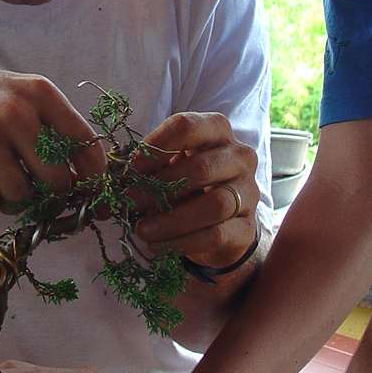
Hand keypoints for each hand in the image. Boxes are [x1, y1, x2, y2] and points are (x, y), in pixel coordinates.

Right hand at [0, 63, 107, 217]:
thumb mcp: (17, 94)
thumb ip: (53, 127)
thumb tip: (88, 179)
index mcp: (38, 92)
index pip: (84, 143)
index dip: (94, 176)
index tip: (92, 192)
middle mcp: (13, 111)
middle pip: (57, 179)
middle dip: (50, 192)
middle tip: (34, 186)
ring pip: (22, 197)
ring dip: (13, 199)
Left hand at [130, 113, 259, 269]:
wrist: (220, 220)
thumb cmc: (187, 182)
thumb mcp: (170, 164)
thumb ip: (151, 165)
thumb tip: (123, 177)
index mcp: (216, 130)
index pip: (187, 127)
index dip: (156, 147)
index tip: (131, 168)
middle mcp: (239, 157)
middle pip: (202, 168)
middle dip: (160, 187)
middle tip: (130, 201)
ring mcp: (248, 192)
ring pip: (214, 205)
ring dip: (172, 219)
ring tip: (142, 229)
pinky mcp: (247, 227)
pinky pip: (217, 235)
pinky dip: (183, 242)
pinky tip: (158, 245)